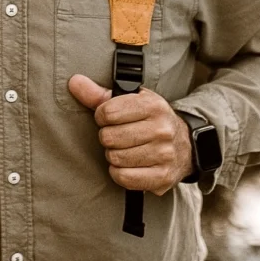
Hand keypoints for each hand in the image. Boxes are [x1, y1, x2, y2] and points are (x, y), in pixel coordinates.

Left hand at [67, 74, 193, 195]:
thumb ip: (99, 94)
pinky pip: (124, 177)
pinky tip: (127, 165)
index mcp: (153, 106)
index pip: (107, 112)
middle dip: (107, 137)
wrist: (185, 147)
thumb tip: (74, 82)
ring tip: (124, 149)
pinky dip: (119, 173)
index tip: (109, 118)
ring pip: (116, 158)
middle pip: (110, 137)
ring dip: (113, 156)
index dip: (101, 116)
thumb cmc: (150, 120)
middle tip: (117, 136)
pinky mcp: (162, 176)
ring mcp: (164, 154)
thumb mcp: (130, 101)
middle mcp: (162, 129)